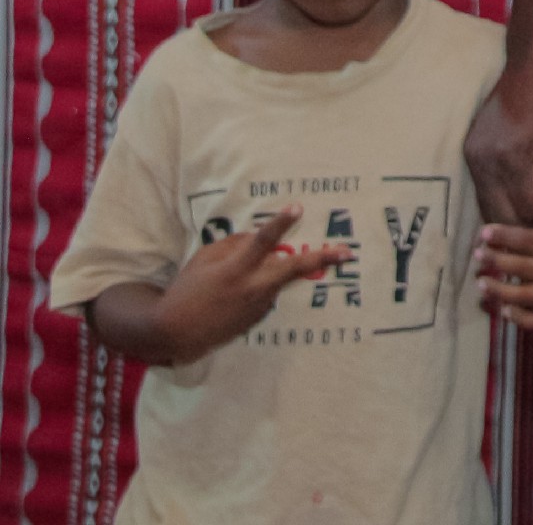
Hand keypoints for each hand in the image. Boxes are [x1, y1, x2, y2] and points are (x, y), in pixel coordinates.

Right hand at [149, 206, 349, 362]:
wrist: (176, 333)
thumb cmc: (187, 290)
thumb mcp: (205, 259)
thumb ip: (235, 244)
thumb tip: (259, 237)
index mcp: (236, 269)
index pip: (262, 241)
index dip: (280, 223)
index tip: (297, 208)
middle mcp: (253, 287)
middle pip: (294, 268)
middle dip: (323, 258)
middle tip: (348, 251)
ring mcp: (259, 306)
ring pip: (278, 279)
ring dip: (273, 273)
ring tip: (235, 281)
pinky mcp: (259, 318)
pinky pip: (266, 293)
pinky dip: (258, 288)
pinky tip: (232, 297)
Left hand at [474, 163, 532, 330]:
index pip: (530, 240)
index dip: (505, 236)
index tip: (484, 233)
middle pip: (523, 267)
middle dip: (497, 261)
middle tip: (475, 255)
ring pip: (525, 296)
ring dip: (499, 291)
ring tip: (480, 283)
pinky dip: (519, 317)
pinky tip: (504, 310)